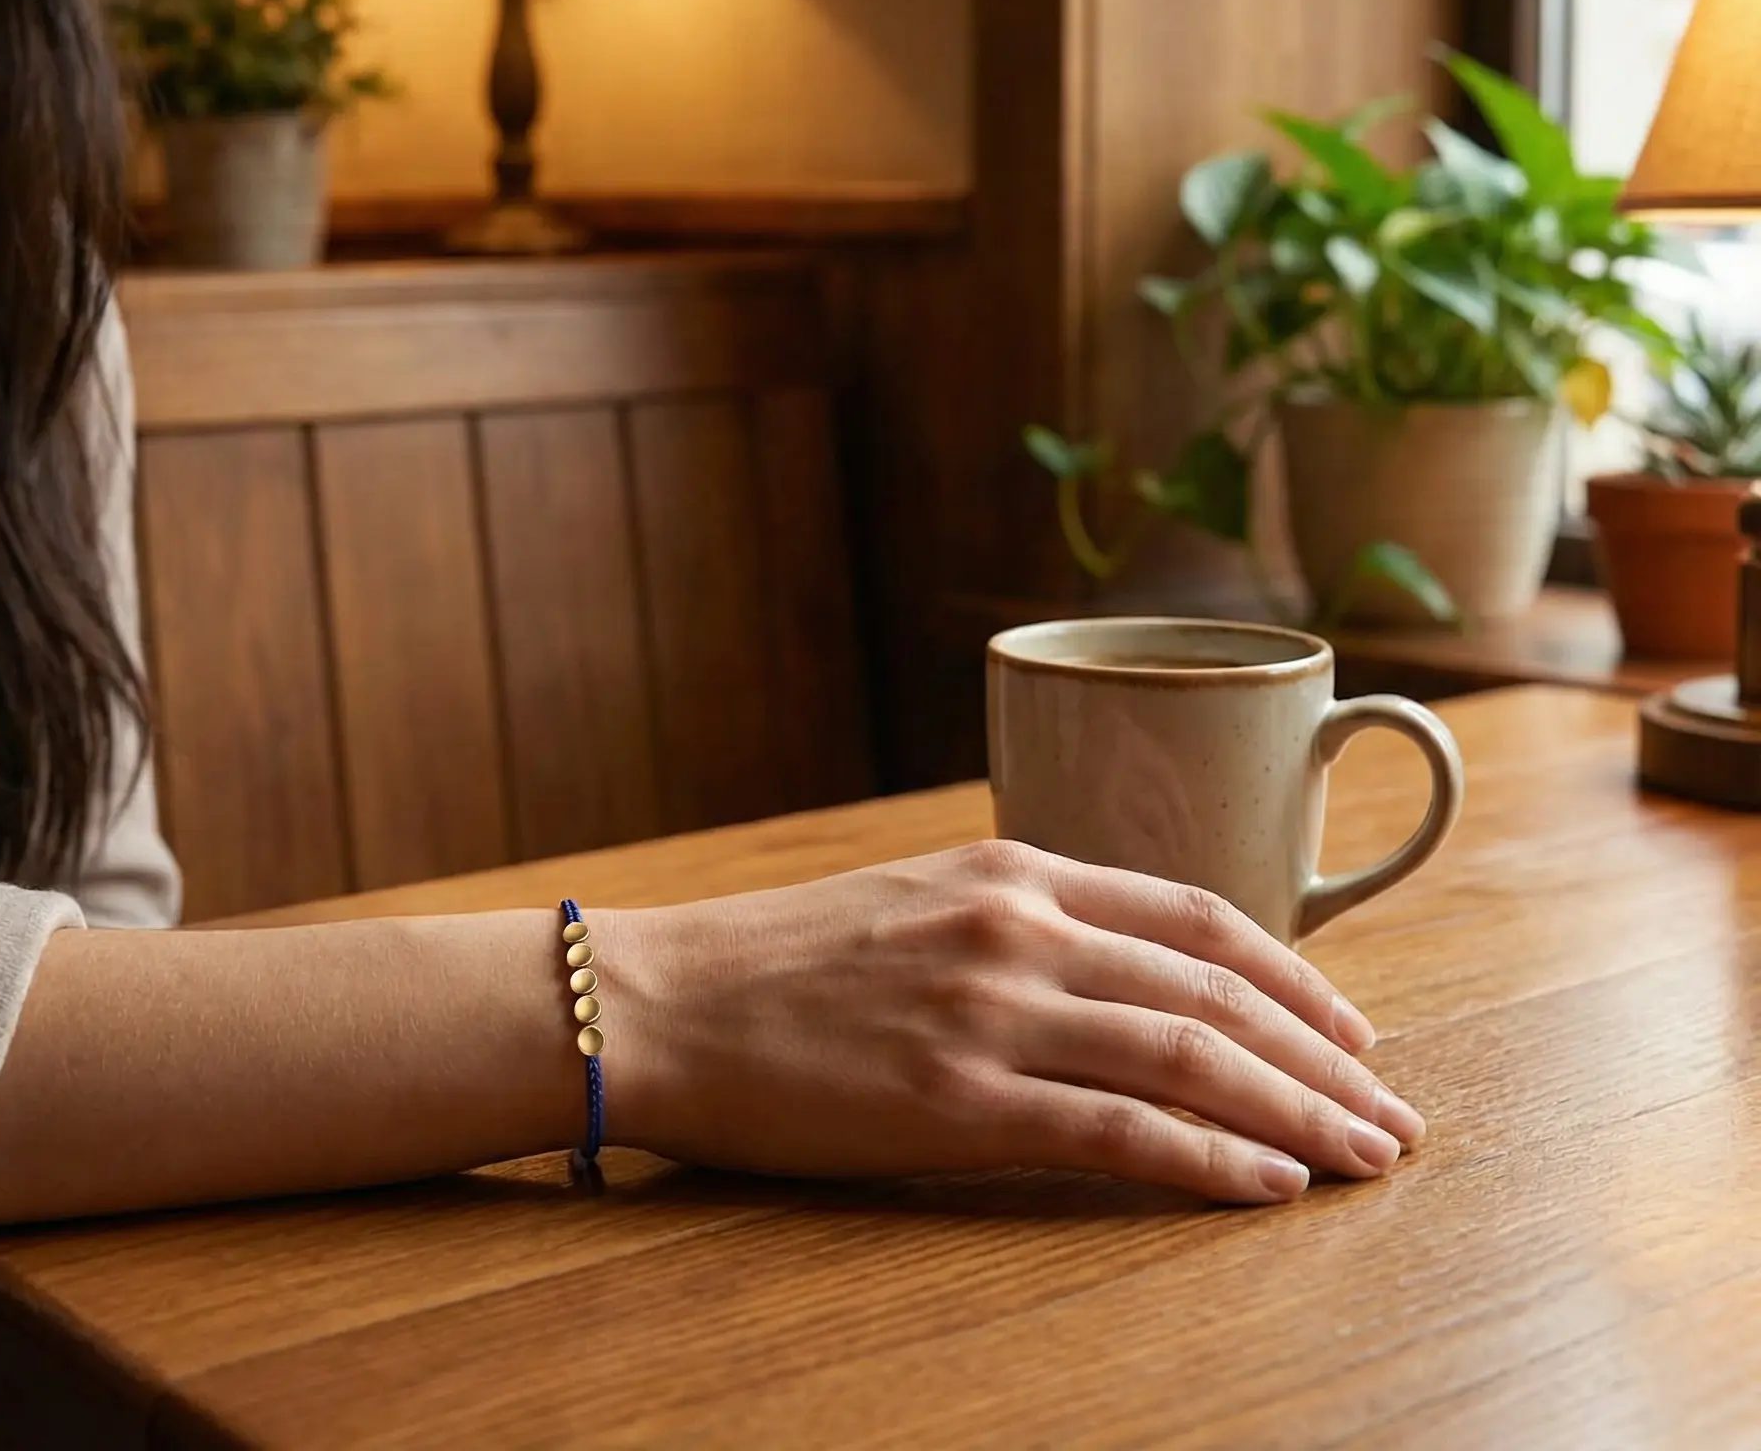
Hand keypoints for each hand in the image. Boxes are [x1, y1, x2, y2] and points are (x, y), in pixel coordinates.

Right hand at [600, 840, 1419, 1203]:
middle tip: (1394, 1117)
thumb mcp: (914, 899)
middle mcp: (1018, 927)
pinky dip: (1209, 1161)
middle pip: (1216, 993)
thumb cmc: (779, 959)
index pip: (1195, 919)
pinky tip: (1269, 1187)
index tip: (1354, 1032)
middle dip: (1325, 1060)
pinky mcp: (957, 1103)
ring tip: (1365, 1160)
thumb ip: (1019, 919)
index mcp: (1012, 868)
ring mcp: (991, 1012)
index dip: (1295, 979)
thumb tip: (1122, 976)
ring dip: (1298, 1114)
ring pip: (1190, 1061)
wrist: (661, 1000)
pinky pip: (1118, 1134)